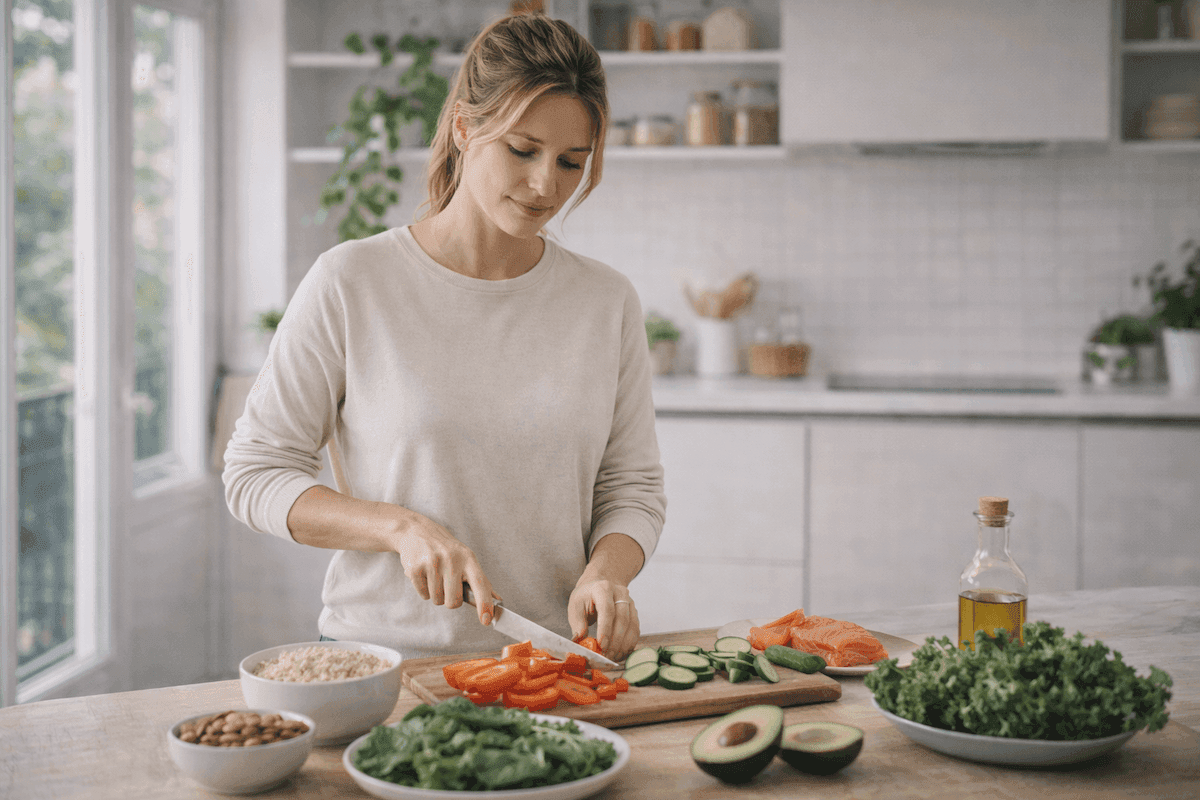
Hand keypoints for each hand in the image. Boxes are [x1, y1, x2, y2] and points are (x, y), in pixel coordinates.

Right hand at [393, 511, 497, 625]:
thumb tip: (497, 601)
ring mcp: (432, 563)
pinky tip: (424, 574)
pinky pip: (423, 595)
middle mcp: (451, 559)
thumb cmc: (446, 549)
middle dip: (450, 599)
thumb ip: (481, 581)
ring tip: (434, 575)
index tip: (487, 620)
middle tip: (447, 583)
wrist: (417, 531)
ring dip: (436, 594)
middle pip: (453, 602)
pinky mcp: (415, 568)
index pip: (480, 584)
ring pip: (437, 600)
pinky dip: (423, 589)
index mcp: (468, 558)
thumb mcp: (466, 558)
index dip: (484, 604)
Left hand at [568, 580, 638, 661]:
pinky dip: (629, 644)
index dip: (605, 629)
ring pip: (632, 626)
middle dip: (615, 641)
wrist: (598, 585)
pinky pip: (636, 630)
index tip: (601, 645)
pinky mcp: (635, 612)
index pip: (607, 610)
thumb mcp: (576, 606)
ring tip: (613, 657)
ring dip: (624, 645)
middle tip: (606, 655)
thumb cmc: (585, 597)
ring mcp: (630, 602)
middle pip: (622, 619)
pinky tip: (621, 653)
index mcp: (603, 588)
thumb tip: (580, 641)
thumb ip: (578, 623)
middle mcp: (620, 593)